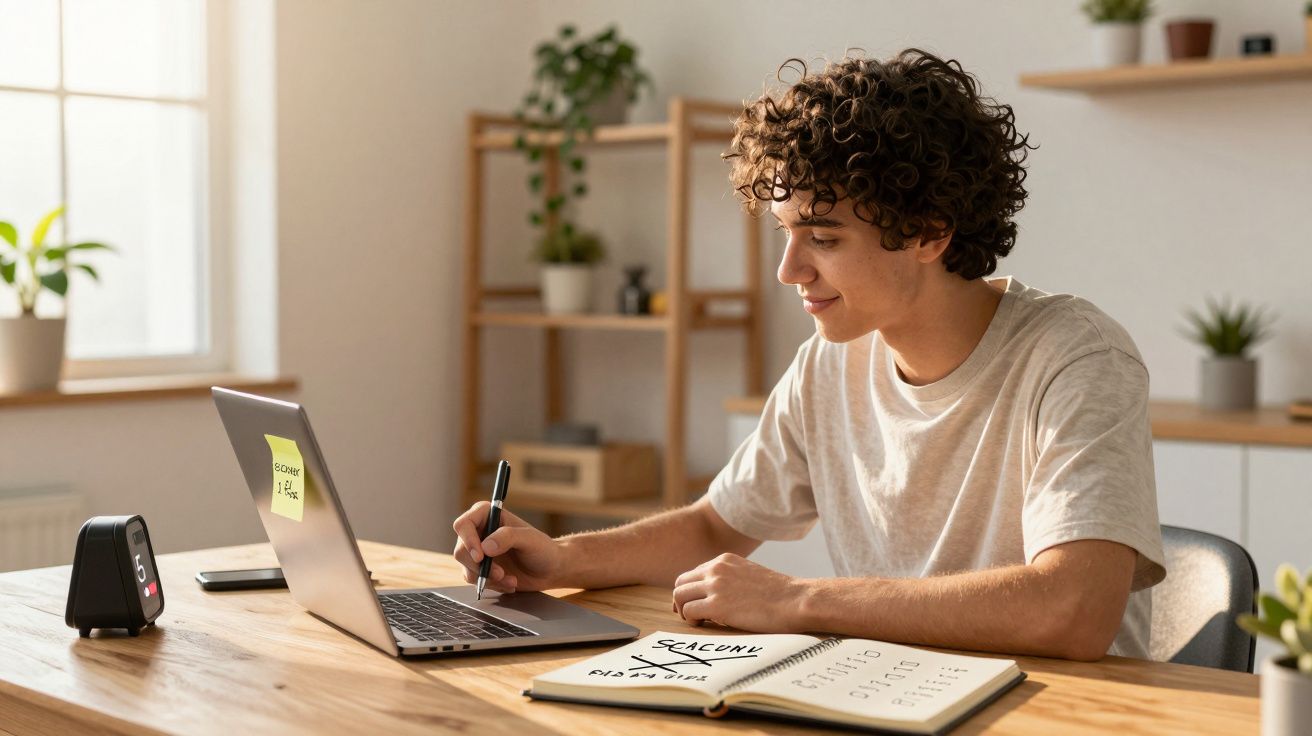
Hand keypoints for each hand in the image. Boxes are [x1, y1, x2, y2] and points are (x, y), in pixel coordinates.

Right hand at [451, 502, 561, 593]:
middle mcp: (478, 532)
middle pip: (461, 550)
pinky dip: (492, 585)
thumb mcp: (530, 539)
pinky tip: (510, 583)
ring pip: (467, 568)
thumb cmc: (543, 549)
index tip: (481, 556)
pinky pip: (475, 581)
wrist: (549, 570)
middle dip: (480, 566)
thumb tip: (485, 547)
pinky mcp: (480, 570)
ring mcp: (478, 552)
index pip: (463, 524)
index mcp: (487, 515)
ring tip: (510, 579)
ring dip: (488, 578)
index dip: (468, 540)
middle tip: (500, 573)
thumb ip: (508, 537)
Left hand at [672, 553, 809, 632]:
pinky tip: (704, 625)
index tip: (695, 604)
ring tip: (698, 621)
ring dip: (684, 611)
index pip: (693, 573)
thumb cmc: (779, 594)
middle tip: (690, 615)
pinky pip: (688, 612)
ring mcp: (716, 586)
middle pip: (681, 582)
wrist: (795, 600)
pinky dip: (691, 621)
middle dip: (681, 600)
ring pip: (679, 596)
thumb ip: (731, 578)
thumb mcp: (749, 574)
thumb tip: (717, 594)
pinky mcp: (717, 605)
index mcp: (724, 560)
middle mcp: (716, 569)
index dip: (691, 591)